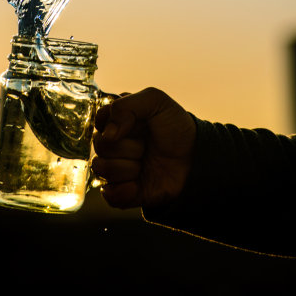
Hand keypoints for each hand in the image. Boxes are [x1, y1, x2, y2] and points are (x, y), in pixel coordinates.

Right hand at [92, 87, 196, 209]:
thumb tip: (108, 134)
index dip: (116, 124)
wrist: (195, 158)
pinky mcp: (123, 191)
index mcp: (118, 121)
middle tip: (147, 144)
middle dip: (128, 146)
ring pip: (101, 169)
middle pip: (100, 145)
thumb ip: (126, 106)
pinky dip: (123, 191)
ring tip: (146, 162)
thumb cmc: (175, 126)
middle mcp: (114, 144)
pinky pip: (109, 195)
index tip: (136, 123)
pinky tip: (138, 184)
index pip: (99, 120)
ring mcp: (118, 167)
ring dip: (128, 167)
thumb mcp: (155, 101)